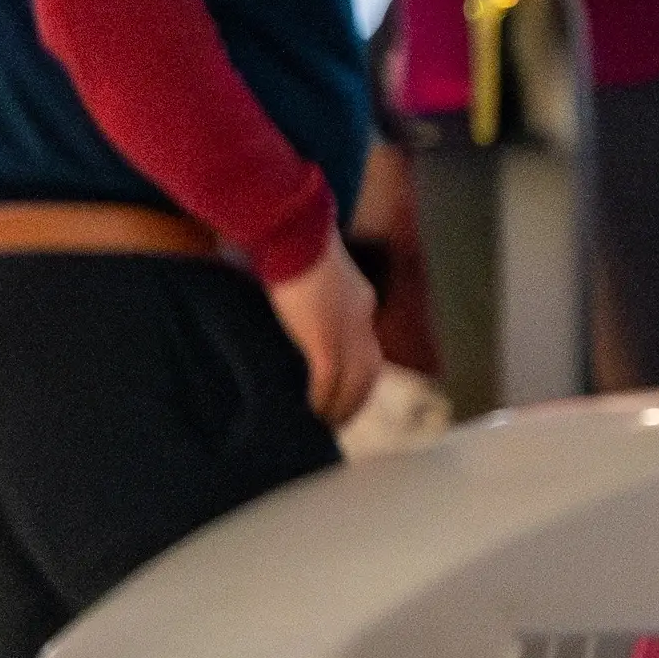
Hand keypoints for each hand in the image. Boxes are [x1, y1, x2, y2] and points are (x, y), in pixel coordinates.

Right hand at [270, 237, 383, 427]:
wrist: (294, 232)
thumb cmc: (293, 241)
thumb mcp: (310, 269)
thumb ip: (308, 289)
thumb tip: (289, 298)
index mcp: (360, 299)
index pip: (366, 343)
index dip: (359, 367)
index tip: (348, 385)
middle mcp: (361, 318)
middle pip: (369, 369)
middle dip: (359, 396)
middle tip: (343, 418)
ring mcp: (346, 330)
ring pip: (354, 381)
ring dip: (344, 406)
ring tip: (328, 425)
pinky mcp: (325, 339)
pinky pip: (329, 379)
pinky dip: (323, 399)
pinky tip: (314, 414)